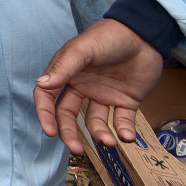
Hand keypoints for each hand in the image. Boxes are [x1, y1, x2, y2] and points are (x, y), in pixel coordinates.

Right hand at [33, 18, 164, 153]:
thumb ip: (64, 67)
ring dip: (100, 134)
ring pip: (95, 122)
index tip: (50, 132)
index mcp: (67, 74)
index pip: (49, 97)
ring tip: (110, 142)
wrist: (144, 35)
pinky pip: (122, 121)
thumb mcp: (83, 49)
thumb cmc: (109, 36)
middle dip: (71, 134)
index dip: (46, 115)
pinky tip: (126, 136)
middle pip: (69, 115)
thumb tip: (42, 84)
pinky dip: (124, 131)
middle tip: (77, 150)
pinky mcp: (126, 101)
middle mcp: (82, 87)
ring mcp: (104, 95)